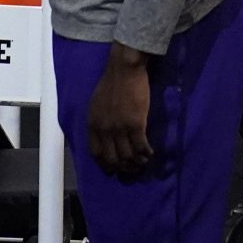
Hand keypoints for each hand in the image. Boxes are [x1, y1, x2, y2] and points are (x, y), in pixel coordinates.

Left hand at [86, 48, 155, 178]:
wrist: (123, 71)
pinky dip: (146, 154)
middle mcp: (104, 129)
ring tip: (142, 163)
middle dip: (122, 168)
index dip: (105, 164)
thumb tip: (104, 137)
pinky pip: (141, 147)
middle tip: (131, 170)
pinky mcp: (136, 124)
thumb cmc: (110, 85)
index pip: (96, 153)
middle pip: (112, 158)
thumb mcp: (95, 106)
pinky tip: (150, 154)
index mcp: (92, 124)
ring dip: (136, 164)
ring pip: (128, 156)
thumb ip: (98, 122)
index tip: (112, 169)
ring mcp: (119, 128)